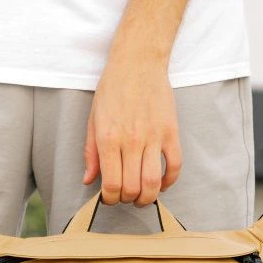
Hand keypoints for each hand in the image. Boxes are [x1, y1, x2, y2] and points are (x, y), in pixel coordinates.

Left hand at [83, 57, 181, 206]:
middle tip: (125, 197)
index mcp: (108, 139)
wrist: (138, 62)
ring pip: (153, 182)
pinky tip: (161, 183)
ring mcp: (154, 137)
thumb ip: (91, 153)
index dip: (110, 199)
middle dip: (127, 200)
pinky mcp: (171, 132)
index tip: (110, 198)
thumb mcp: (93, 120)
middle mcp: (131, 141)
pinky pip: (175, 166)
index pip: (111, 185)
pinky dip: (169, 181)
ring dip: (148, 197)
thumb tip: (88, 180)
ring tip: (143, 197)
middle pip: (133, 188)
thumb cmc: (112, 90)